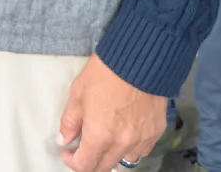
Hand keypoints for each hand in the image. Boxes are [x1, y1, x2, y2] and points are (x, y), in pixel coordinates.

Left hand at [57, 55, 166, 171]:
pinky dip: (131, 148)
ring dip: (112, 157)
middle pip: (104, 167)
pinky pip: (142, 150)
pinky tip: (125, 135)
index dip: (73, 162)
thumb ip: (70, 121)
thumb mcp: (78, 93)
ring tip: (105, 142)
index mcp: (100, 135)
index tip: (68, 152)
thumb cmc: (105, 73)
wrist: (141, 59)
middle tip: (84, 149)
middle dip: (91, 162)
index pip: (85, 165)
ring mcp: (142, 140)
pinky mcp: (156, 132)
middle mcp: (122, 144)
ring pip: (125, 161)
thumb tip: (64, 140)